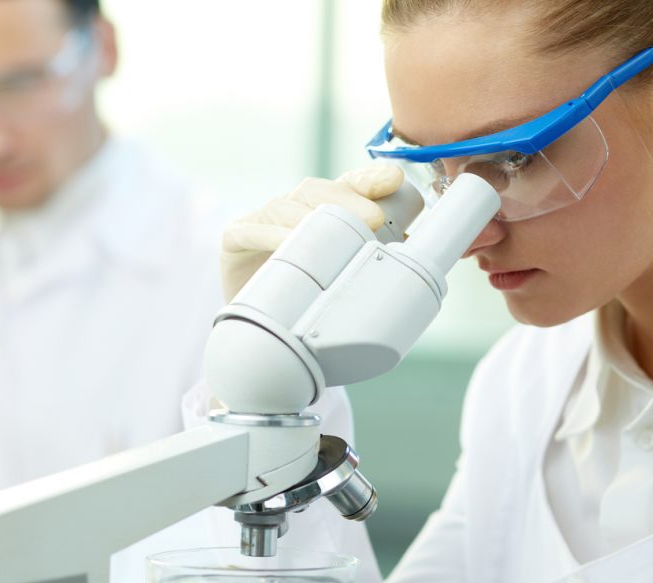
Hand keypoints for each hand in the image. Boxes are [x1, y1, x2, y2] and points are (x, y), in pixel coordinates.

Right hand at [220, 164, 403, 300]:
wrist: (260, 334)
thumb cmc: (307, 303)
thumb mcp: (343, 278)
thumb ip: (374, 260)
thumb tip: (417, 251)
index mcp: (323, 212)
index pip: (348, 185)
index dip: (369, 179)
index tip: (393, 179)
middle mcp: (293, 209)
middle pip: (318, 189)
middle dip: (348, 198)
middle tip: (374, 219)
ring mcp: (262, 220)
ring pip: (286, 205)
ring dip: (311, 215)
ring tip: (334, 231)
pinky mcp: (234, 238)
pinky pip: (251, 230)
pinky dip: (271, 235)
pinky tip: (289, 244)